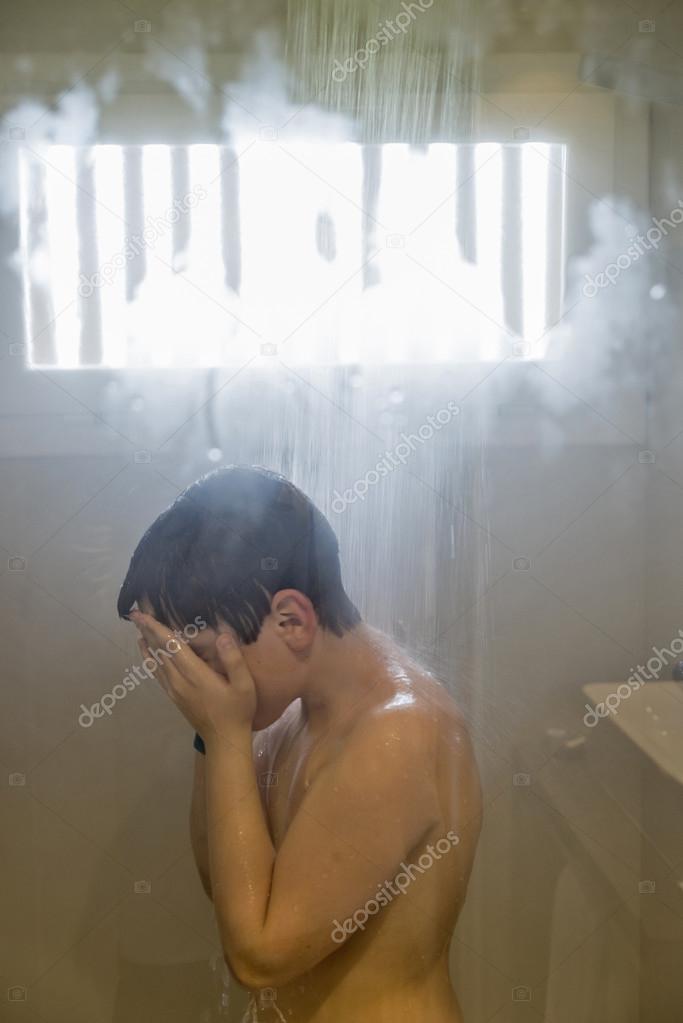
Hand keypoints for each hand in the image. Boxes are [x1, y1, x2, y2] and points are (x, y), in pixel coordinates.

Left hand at [129, 611, 256, 740]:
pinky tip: (148, 654)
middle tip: (135, 614)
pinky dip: (150, 660)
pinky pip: (157, 674)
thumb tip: (223, 636)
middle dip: (147, 631)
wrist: (224, 740)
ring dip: (146, 644)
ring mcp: (174, 690)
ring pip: (155, 662)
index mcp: (195, 674)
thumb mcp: (244, 685)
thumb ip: (233, 660)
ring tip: (138, 629)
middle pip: (159, 651)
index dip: (156, 628)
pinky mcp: (173, 696)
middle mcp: (179, 680)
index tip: (143, 615)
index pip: (171, 646)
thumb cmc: (237, 710)